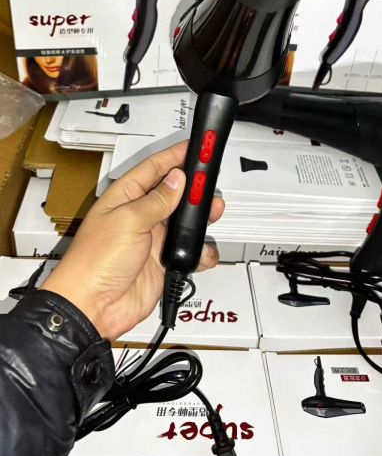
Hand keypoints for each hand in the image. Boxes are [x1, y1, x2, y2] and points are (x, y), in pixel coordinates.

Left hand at [40, 141, 223, 340]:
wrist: (94, 307)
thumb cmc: (95, 262)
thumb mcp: (129, 221)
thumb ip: (157, 200)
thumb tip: (177, 180)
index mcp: (125, 197)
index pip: (153, 168)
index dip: (174, 156)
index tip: (194, 147)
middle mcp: (139, 215)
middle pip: (173, 193)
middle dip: (194, 187)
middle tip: (210, 183)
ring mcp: (152, 239)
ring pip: (184, 221)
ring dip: (201, 218)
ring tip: (214, 212)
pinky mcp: (162, 262)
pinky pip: (189, 252)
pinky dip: (200, 251)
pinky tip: (203, 251)